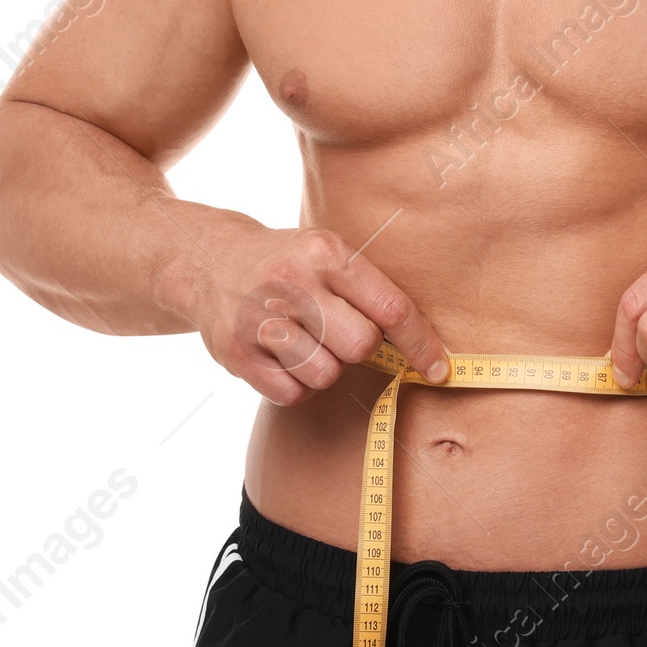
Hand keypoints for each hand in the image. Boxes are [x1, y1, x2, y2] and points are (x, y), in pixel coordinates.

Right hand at [188, 224, 448, 405]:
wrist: (207, 260)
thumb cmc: (288, 263)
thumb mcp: (327, 254)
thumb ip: (368, 291)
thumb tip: (424, 350)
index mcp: (325, 253)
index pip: (390, 308)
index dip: (421, 344)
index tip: (439, 369)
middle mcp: (292, 282)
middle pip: (360, 345)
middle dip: (358, 348)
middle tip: (337, 332)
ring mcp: (260, 319)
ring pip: (326, 375)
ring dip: (324, 368)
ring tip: (305, 341)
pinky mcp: (236, 353)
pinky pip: (292, 393)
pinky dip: (295, 384)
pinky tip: (282, 356)